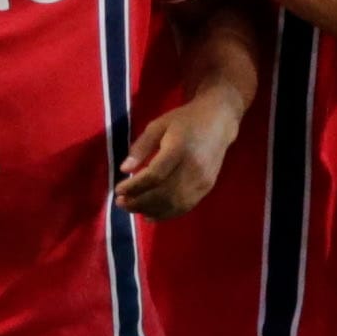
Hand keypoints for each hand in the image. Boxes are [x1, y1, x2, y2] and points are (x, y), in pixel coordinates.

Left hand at [115, 90, 240, 217]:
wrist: (218, 122)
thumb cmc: (185, 121)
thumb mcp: (158, 126)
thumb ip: (141, 147)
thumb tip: (124, 170)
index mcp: (179, 149)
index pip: (155, 175)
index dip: (134, 186)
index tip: (118, 189)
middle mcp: (193, 168)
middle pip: (164, 194)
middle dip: (139, 202)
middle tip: (120, 202)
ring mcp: (202, 180)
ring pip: (174, 204)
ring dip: (150, 210)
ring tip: (132, 208)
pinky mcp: (206, 188)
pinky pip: (184, 207)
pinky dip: (165, 214)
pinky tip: (150, 214)